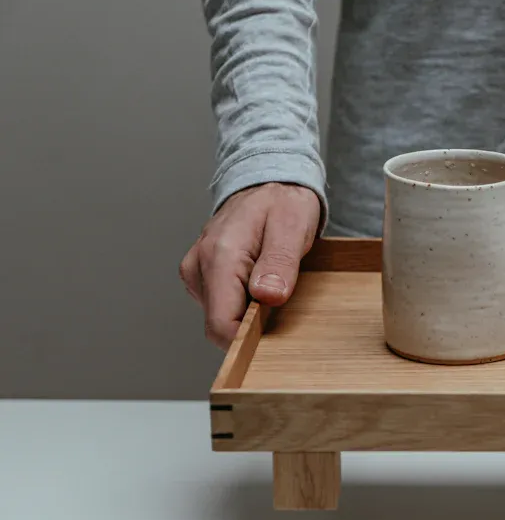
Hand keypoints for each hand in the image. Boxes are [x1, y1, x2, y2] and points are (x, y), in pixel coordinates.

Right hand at [179, 182, 319, 349]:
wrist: (268, 183)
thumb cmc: (283, 201)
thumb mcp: (293, 226)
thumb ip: (279, 262)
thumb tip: (267, 297)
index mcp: (220, 254)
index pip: (221, 323)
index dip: (249, 337)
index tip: (275, 329)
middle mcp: (199, 265)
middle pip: (220, 324)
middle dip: (252, 324)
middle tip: (281, 296)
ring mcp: (196, 271)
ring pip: (220, 317)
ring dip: (249, 312)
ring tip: (271, 281)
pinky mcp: (201, 276)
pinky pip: (222, 305)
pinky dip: (243, 303)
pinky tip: (259, 281)